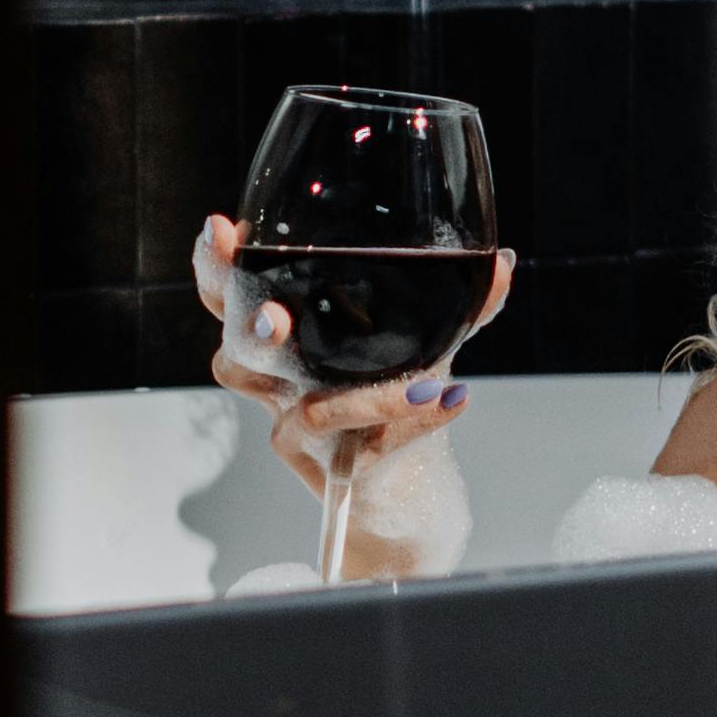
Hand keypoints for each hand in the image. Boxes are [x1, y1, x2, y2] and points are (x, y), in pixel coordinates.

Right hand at [194, 215, 514, 504]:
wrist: (404, 486)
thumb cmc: (395, 401)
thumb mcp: (424, 342)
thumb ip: (458, 304)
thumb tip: (498, 262)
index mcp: (285, 339)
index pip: (231, 298)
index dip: (217, 267)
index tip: (222, 230)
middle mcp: (279, 384)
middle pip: (236, 355)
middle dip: (250, 331)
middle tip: (274, 318)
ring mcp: (300, 429)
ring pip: (308, 413)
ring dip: (358, 397)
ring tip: (420, 379)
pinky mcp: (336, 469)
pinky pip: (370, 446)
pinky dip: (414, 422)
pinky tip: (452, 400)